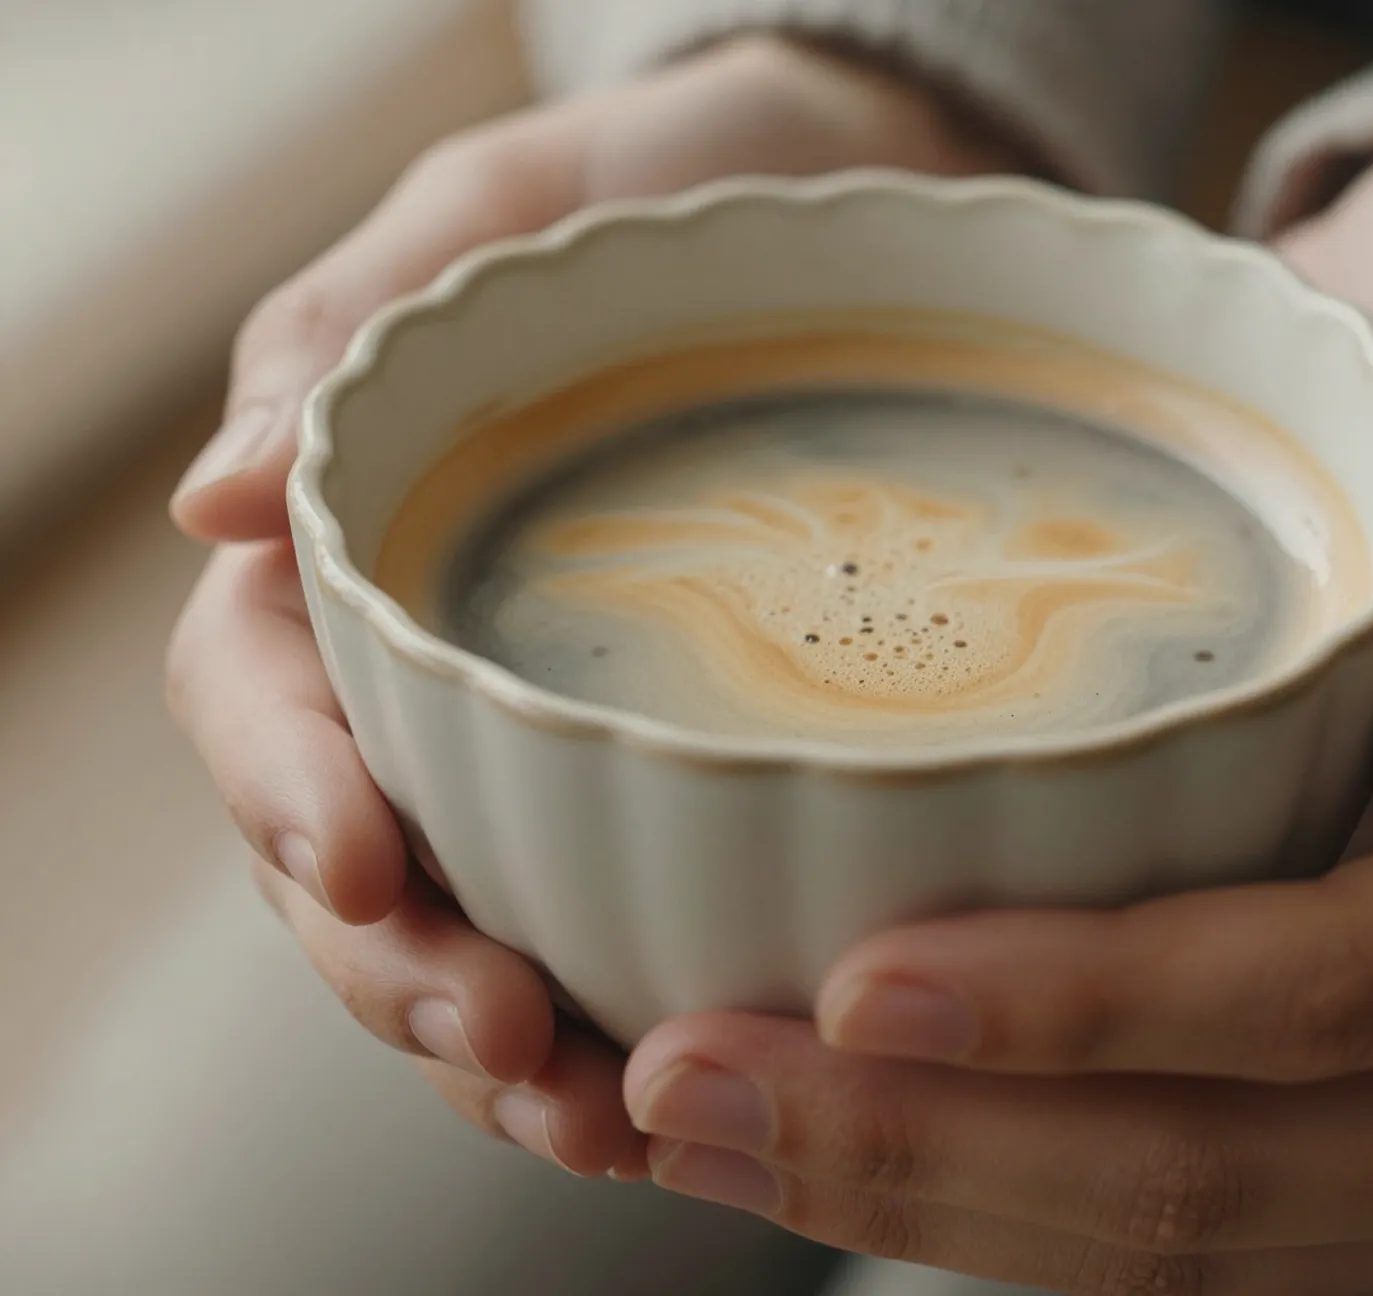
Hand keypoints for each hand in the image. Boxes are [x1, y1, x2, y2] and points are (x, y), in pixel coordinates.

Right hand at [166, 36, 1025, 1176]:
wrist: (845, 209)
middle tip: (509, 1048)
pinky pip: (615, 929)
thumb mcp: (500, 213)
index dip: (293, 799)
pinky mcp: (669, 786)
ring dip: (510, 1055)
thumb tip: (211, 498)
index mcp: (356, 549)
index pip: (266, 699)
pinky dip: (631, 1029)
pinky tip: (687, 1093)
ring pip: (474, 935)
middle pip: (357, 867)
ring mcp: (542, 744)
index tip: (365, 870)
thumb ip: (350, 340)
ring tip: (601, 1127)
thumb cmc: (657, 195)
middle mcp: (431, 672)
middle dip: (407, 975)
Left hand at [618, 138, 1372, 1291]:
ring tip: (708, 1133)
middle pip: (1234, 1176)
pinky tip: (853, 1150)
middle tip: (684, 1091)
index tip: (855, 983)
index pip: (1340, 984)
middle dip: (935, 1152)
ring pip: (1202, 1250)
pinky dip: (1011, 1210)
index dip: (1087, 1006)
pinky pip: (1209, 1241)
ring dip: (937, 1204)